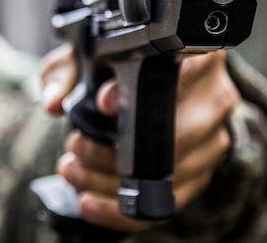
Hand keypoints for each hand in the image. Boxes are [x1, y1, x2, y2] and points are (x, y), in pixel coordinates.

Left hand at [40, 47, 239, 231]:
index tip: (102, 105)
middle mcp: (212, 99)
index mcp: (194, 59)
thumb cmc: (115, 67)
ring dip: (108, 179)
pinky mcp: (201, 173)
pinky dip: (121, 209)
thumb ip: (65, 72)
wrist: (141, 86)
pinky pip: (165, 202)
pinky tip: (89, 201)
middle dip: (114, 149)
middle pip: (174, 136)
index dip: (138, 92)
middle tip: (76, 144)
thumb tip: (54, 101)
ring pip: (167, 175)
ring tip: (73, 169)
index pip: (179, 74)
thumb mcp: (85, 58)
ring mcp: (211, 140)